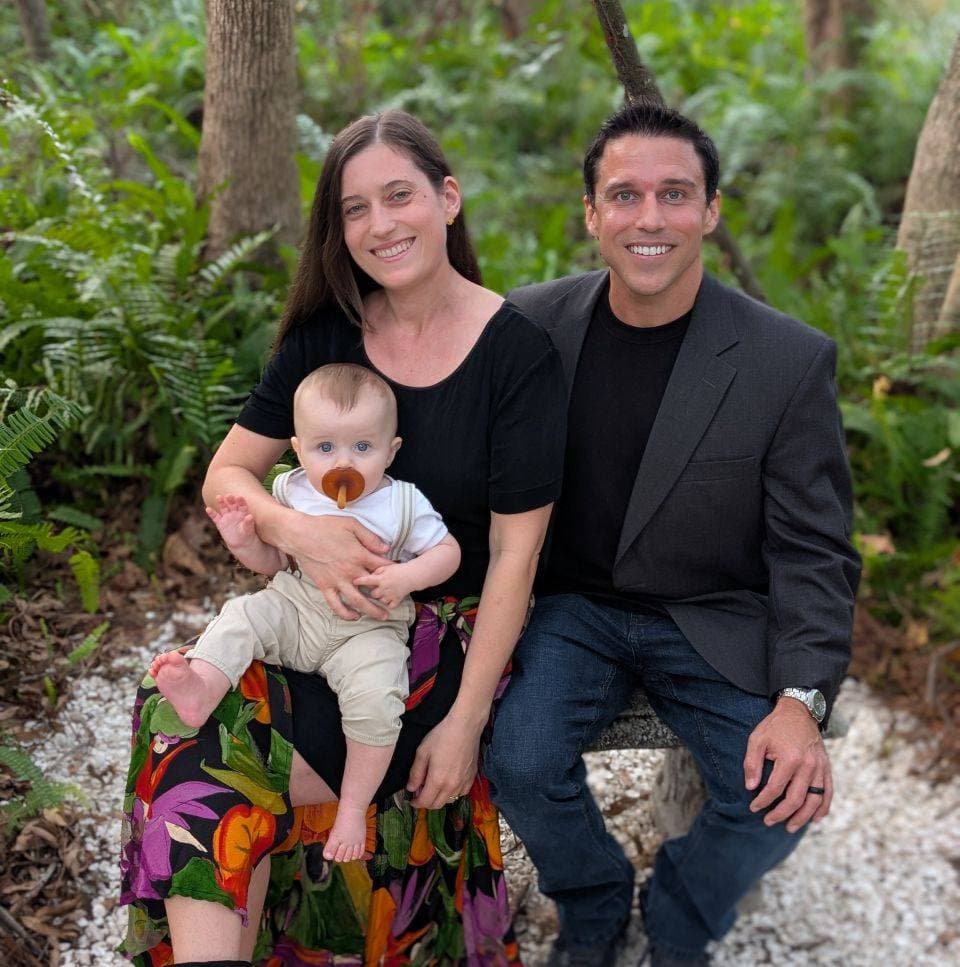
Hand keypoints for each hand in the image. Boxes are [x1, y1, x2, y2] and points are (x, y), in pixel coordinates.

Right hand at [206, 494, 256, 550]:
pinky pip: (215, 517)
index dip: (241, 501)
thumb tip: (250, 516)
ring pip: (223, 508)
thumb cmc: (247, 534)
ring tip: (218, 497)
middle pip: (232, 504)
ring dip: (221, 502)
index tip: (239, 497)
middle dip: (230, 499)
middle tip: (229, 495)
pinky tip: (208, 509)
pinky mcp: (220, 522)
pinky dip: (211, 513)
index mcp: (243, 513)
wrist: (240, 542)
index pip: (242, 505)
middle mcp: (234, 512)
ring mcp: (227, 517)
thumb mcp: (248, 530)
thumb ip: (248, 523)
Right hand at [284, 514, 391, 619]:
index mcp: (359, 555)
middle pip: (374, 588)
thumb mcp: (351, 525)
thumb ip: (370, 538)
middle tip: (395, 601)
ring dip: (372, 610)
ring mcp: (338, 581)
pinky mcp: (325, 586)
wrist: (299, 535)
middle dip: (387, 595)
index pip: (382, 566)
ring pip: (358, 601)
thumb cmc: (325, 526)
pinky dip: (345, 613)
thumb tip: (386, 548)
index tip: (398, 574)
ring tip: (382, 616)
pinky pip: (336, 605)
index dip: (392, 570)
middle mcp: (351, 571)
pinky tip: (354, 616)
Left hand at [353, 563, 412, 610]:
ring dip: (381, 597)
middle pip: (373, 594)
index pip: (367, 580)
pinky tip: (391, 597)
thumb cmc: (400, 569)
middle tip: (377, 588)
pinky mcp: (397, 600)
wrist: (413, 575)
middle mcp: (384, 588)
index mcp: (381, 578)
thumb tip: (369, 575)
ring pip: (381, 600)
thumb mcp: (387, 566)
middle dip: (374, 592)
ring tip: (386, 592)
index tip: (354, 582)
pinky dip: (390, 603)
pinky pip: (390, 605)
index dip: (359, 581)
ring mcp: (390, 595)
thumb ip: (377, 571)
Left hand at [406, 713, 482, 809]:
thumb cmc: (441, 736)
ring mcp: (464, 782)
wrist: (465, 726)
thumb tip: (411, 788)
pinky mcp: (472, 777)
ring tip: (434, 787)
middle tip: (421, 793)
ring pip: (449, 800)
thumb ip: (415, 773)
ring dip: (439, 798)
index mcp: (437, 781)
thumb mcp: (422, 752)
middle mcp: (452, 786)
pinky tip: (449, 782)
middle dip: (427, 802)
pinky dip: (452, 793)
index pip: (425, 802)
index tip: (412, 799)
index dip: (416, 803)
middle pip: (437, 805)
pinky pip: (461, 793)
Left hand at [744, 698, 832, 832]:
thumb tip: (750, 787)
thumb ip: (752, 763)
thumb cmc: (775, 726)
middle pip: (796, 799)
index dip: (763, 801)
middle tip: (769, 821)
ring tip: (790, 827)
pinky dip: (823, 807)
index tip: (754, 807)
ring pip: (814, 800)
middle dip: (781, 814)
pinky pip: (828, 792)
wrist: (799, 711)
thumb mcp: (757, 739)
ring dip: (802, 817)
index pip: (775, 788)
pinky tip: (815, 818)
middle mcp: (808, 766)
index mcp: (789, 758)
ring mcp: (820, 768)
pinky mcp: (827, 767)